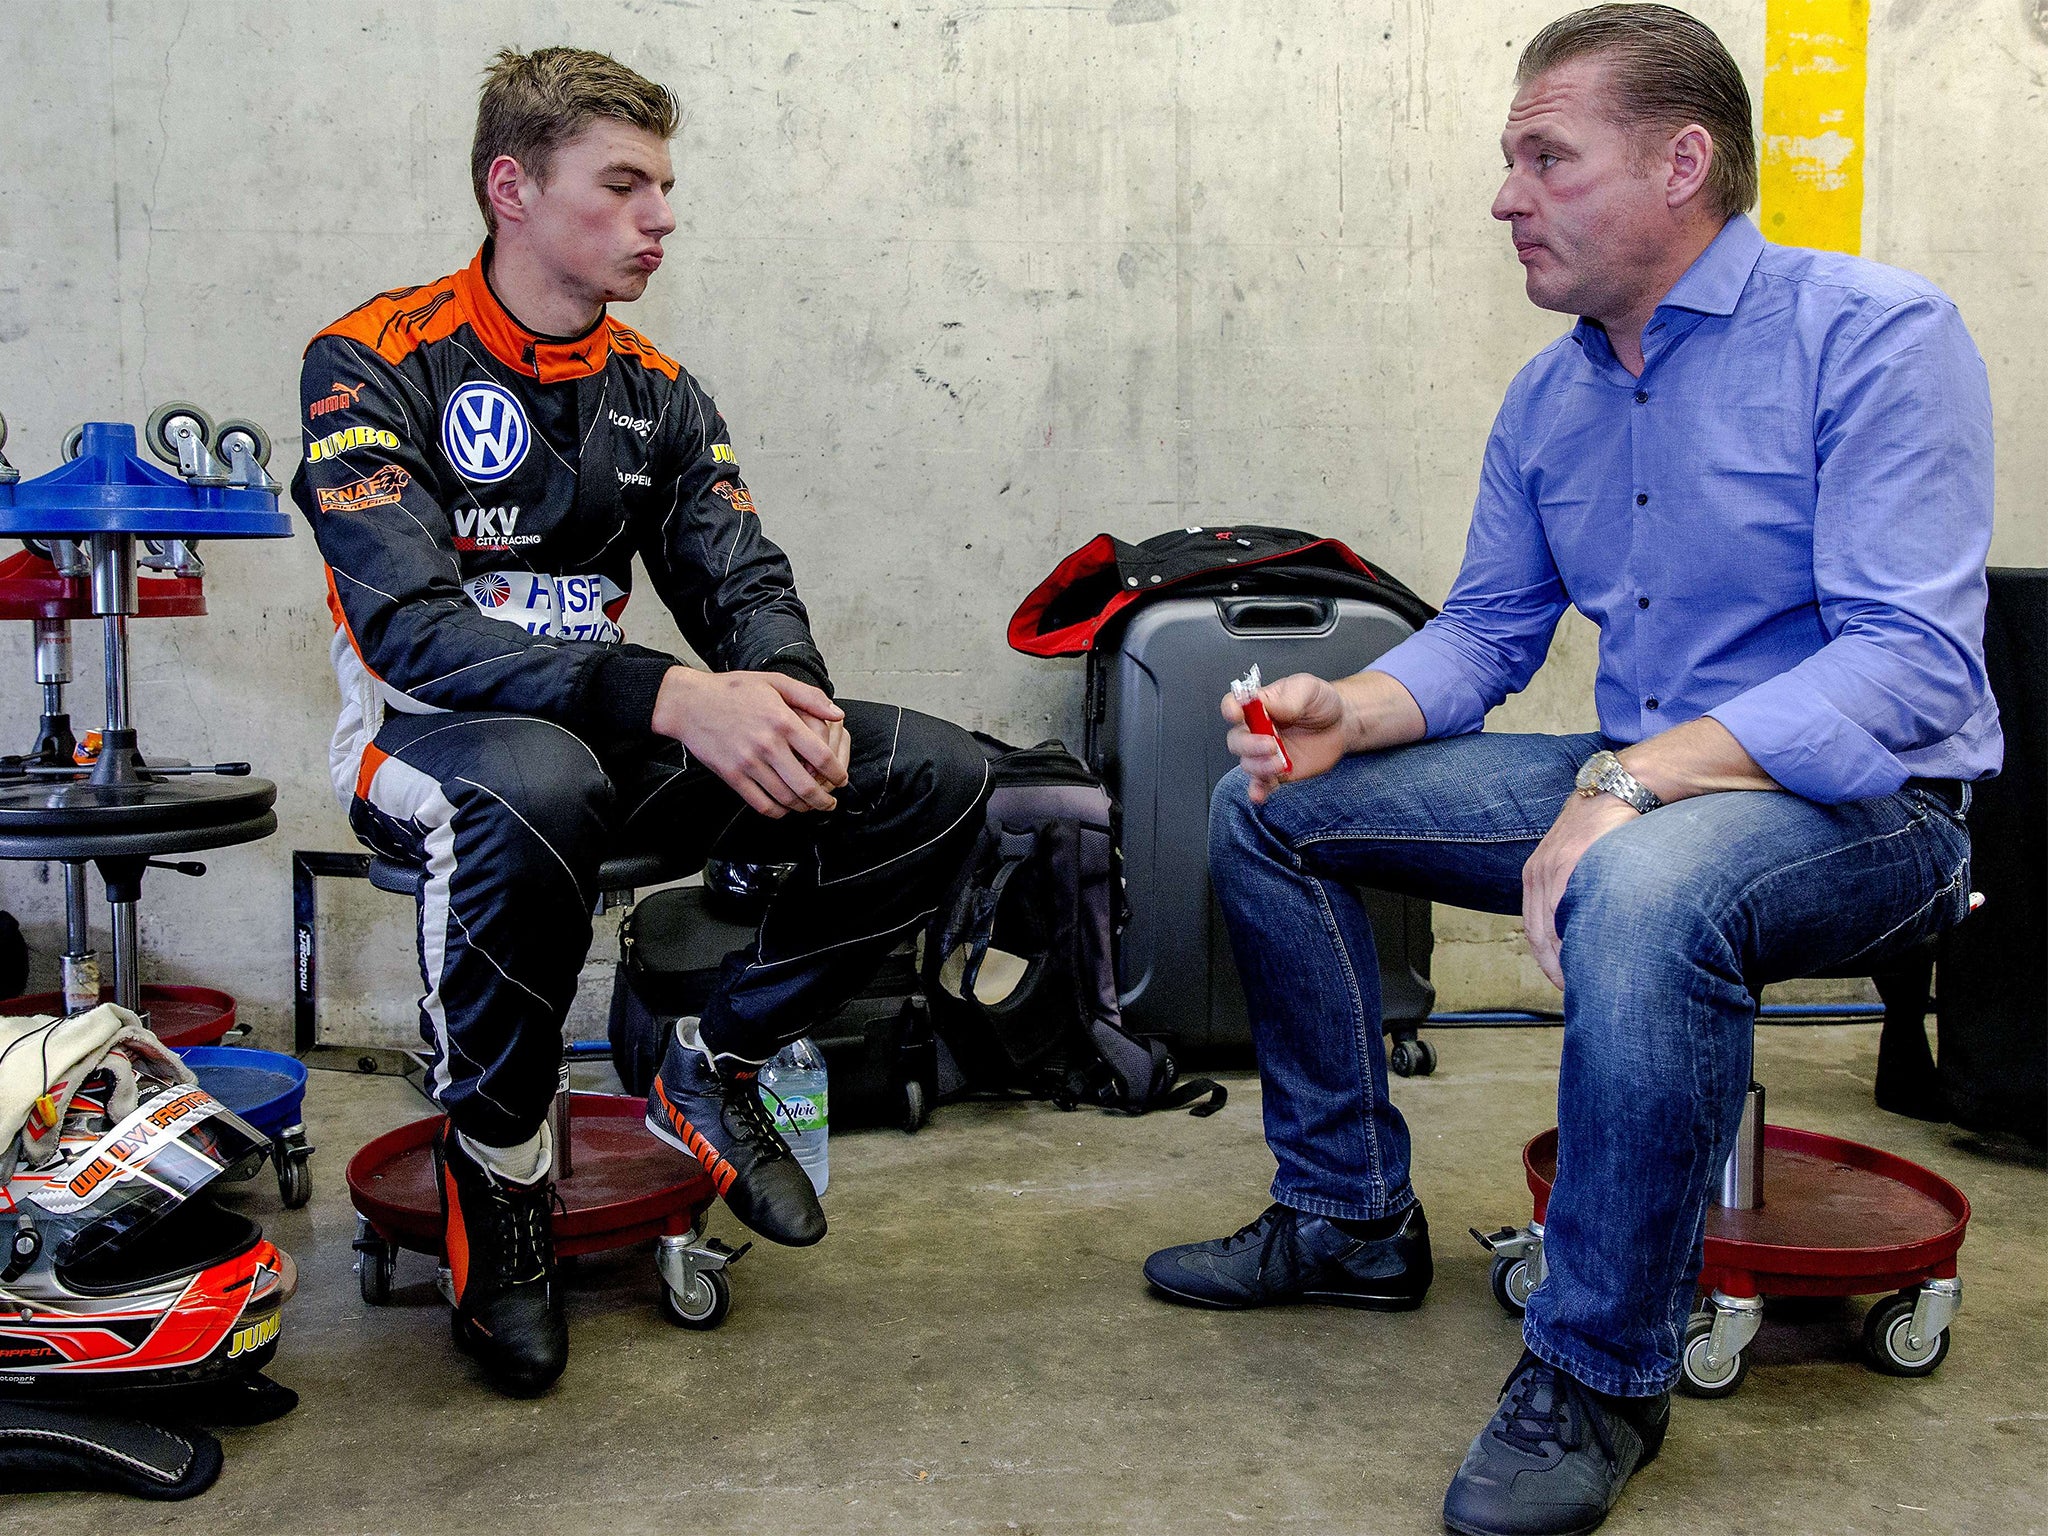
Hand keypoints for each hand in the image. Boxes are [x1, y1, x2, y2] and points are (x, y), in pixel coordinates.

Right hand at [651, 667, 848, 817]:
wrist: (689, 703)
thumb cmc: (731, 690)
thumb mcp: (774, 681)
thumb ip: (809, 697)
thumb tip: (838, 714)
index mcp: (782, 721)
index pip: (821, 756)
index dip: (837, 772)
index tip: (841, 779)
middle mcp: (768, 745)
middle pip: (806, 785)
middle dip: (824, 799)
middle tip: (830, 803)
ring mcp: (748, 763)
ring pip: (785, 798)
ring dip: (803, 807)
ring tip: (810, 806)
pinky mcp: (731, 776)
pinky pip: (760, 803)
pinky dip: (777, 812)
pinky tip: (783, 809)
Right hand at [1220, 672, 1350, 804]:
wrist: (1341, 725)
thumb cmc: (1320, 703)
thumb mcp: (1308, 689)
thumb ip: (1288, 697)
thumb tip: (1270, 705)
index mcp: (1259, 706)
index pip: (1233, 705)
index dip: (1230, 710)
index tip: (1236, 714)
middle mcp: (1257, 730)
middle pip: (1237, 740)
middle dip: (1249, 745)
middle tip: (1270, 744)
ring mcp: (1265, 753)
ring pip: (1248, 764)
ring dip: (1260, 766)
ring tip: (1280, 763)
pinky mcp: (1277, 772)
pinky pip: (1262, 784)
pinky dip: (1257, 791)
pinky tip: (1259, 795)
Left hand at [1521, 789, 1638, 990]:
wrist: (1620, 788)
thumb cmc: (1607, 826)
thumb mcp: (1580, 858)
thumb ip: (1576, 889)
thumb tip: (1589, 926)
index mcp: (1537, 876)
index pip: (1536, 931)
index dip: (1549, 961)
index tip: (1565, 982)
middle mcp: (1538, 874)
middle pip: (1540, 935)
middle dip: (1557, 967)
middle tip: (1578, 992)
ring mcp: (1551, 869)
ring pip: (1553, 927)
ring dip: (1567, 958)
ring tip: (1588, 980)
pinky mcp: (1568, 863)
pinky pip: (1567, 908)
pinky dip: (1576, 934)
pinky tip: (1591, 951)